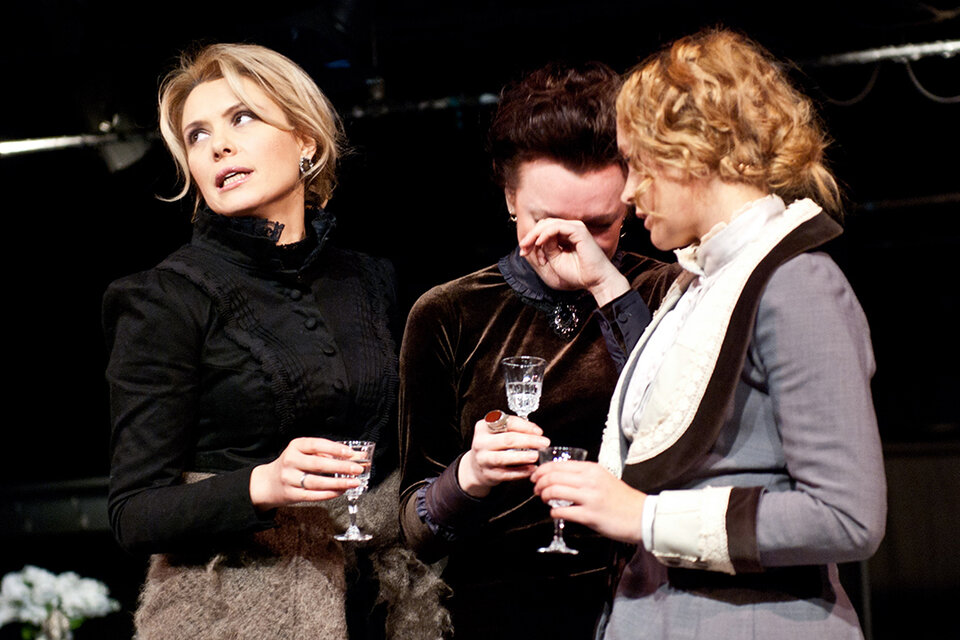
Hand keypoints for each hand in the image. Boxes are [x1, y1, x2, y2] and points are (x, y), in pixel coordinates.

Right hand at [250, 438, 363, 510]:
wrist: (267, 483)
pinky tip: (340, 491)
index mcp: (295, 446)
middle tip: (358, 469)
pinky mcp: (291, 494)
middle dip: (341, 467)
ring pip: (317, 482)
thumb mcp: (303, 453)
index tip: (351, 453)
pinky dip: (329, 493)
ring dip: (338, 482)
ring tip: (353, 482)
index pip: (317, 444)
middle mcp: (290, 461)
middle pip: (319, 464)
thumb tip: (351, 456)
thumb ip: (324, 452)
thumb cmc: (291, 465)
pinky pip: (313, 495)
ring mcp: (289, 478)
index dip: (335, 449)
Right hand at [458, 414, 550, 497]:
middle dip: (528, 441)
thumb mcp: (498, 432)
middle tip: (543, 443)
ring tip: (537, 456)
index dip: (525, 426)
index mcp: (483, 427)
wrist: (477, 466)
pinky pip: (506, 474)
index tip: (539, 431)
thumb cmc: (493, 445)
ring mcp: (483, 459)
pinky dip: (521, 472)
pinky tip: (532, 469)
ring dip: (523, 457)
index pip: (507, 423)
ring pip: (504, 458)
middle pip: (507, 439)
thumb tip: (537, 432)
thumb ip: (515, 429)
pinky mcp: (488, 474)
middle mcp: (481, 442)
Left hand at [518, 218, 628, 306]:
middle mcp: (570, 229)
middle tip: (523, 249)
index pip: (544, 230)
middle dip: (530, 236)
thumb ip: (546, 248)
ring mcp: (575, 228)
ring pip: (549, 224)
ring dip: (535, 235)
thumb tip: (535, 240)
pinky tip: (539, 242)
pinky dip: (545, 233)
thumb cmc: (578, 273)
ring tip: (528, 246)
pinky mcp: (578, 230)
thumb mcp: (555, 260)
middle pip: (544, 224)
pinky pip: (557, 227)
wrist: (595, 280)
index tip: (523, 252)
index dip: (531, 239)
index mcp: (565, 235)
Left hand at [531, 460, 645, 543]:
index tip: (536, 476)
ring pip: (554, 491)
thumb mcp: (603, 478)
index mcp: (592, 469)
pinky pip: (562, 512)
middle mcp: (590, 481)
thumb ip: (583, 476)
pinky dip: (553, 512)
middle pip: (552, 477)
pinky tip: (555, 513)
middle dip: (539, 483)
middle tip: (536, 489)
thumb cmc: (621, 499)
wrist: (641, 516)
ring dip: (543, 496)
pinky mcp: (590, 516)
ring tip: (544, 500)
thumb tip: (559, 477)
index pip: (558, 465)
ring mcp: (590, 498)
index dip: (542, 471)